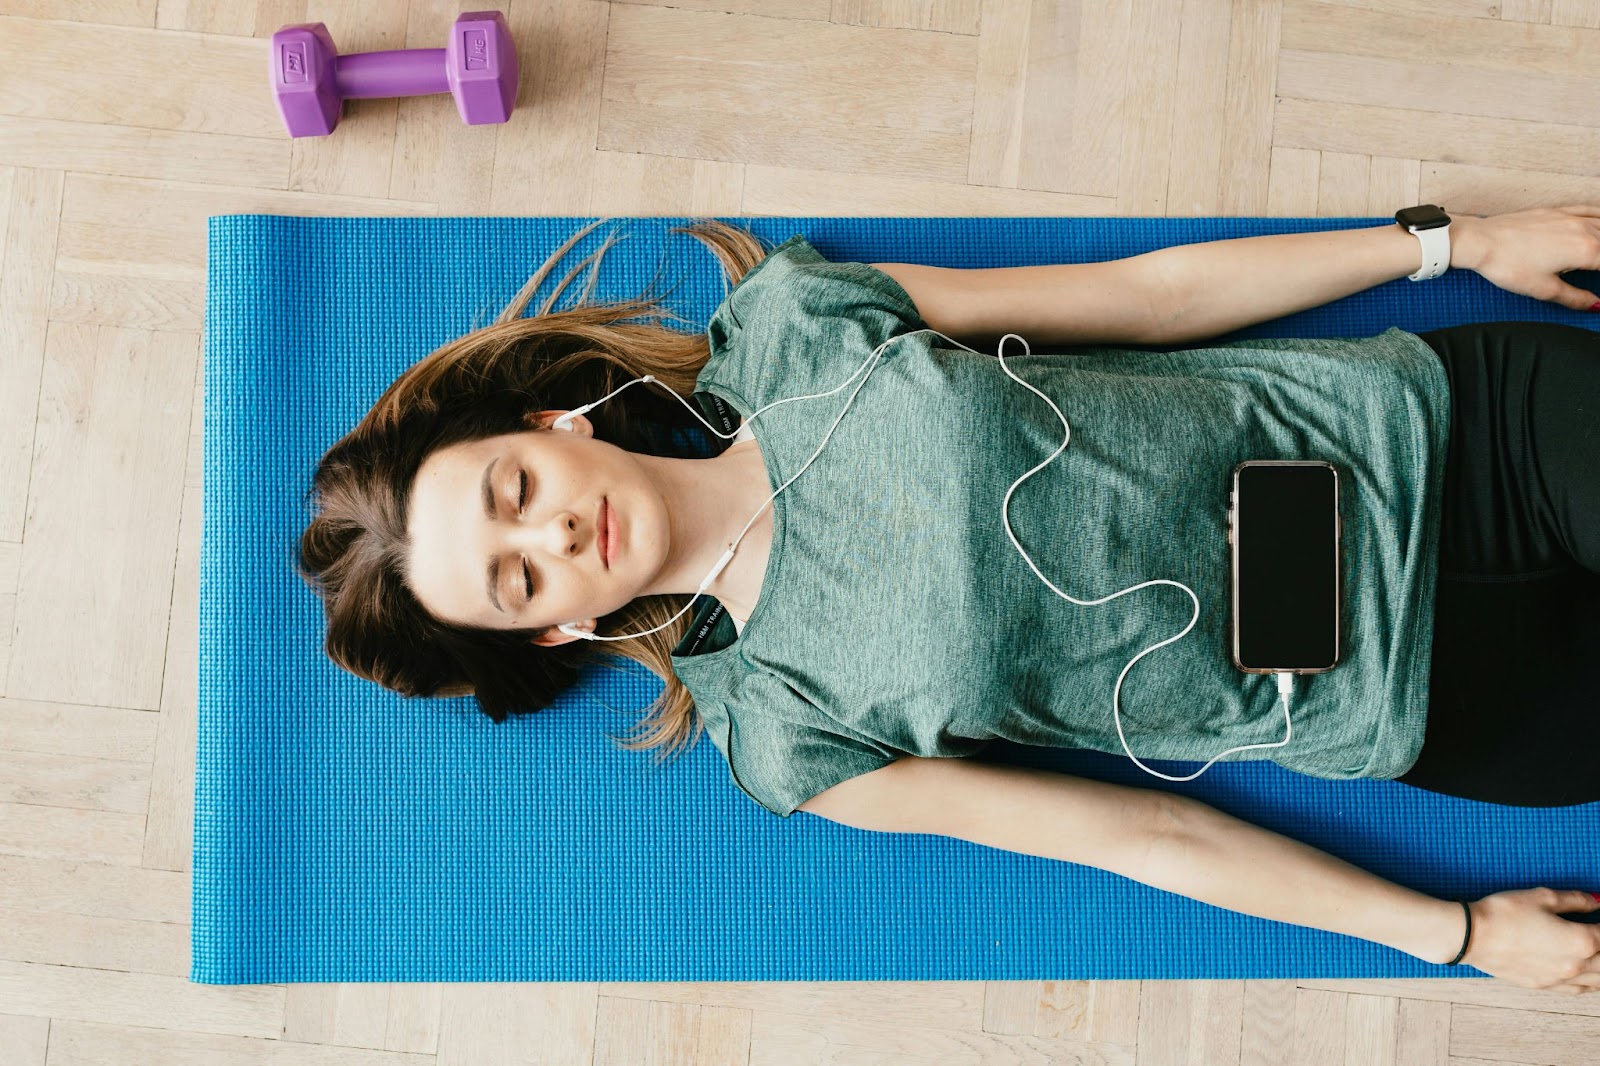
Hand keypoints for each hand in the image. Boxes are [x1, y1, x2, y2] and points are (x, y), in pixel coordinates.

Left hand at [1452, 205, 1599, 310]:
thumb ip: (1575, 298)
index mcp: (1586, 251)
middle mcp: (1584, 230)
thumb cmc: (1508, 265)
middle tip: (1594, 271)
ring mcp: (1571, 217)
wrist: (1481, 241)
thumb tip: (1595, 305)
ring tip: (1597, 256)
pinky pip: (1590, 209)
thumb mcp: (1544, 290)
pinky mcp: (1557, 211)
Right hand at [1459, 888, 1599, 993]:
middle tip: (1597, 934)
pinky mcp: (1544, 985)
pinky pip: (1579, 990)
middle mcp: (1577, 965)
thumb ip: (1575, 900)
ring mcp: (1561, 979)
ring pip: (1599, 981)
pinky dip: (1591, 983)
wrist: (1473, 936)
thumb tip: (1595, 901)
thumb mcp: (1542, 896)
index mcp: (1581, 940)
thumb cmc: (1505, 913)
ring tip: (1598, 955)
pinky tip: (1589, 977)